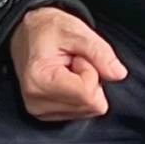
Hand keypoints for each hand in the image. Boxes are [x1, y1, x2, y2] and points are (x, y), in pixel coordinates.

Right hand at [8, 6, 125, 122]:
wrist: (26, 32)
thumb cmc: (48, 29)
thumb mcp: (77, 31)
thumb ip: (100, 53)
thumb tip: (119, 74)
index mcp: (40, 80)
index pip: (88, 94)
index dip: (92, 72)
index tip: (78, 57)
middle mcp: (36, 101)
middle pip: (90, 105)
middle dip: (89, 80)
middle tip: (73, 62)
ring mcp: (39, 111)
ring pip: (87, 110)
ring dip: (84, 87)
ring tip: (67, 69)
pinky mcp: (44, 114)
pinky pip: (79, 112)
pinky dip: (78, 95)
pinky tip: (65, 78)